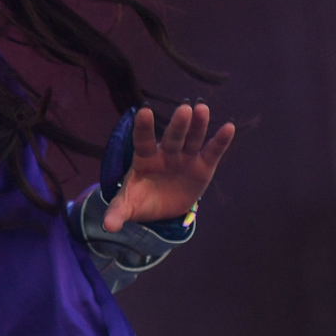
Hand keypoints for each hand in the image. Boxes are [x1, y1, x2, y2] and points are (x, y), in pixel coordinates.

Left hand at [102, 104, 235, 230]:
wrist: (160, 208)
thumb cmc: (140, 200)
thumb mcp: (127, 206)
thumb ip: (117, 213)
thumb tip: (108, 226)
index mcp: (144, 159)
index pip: (142, 141)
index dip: (144, 128)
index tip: (144, 111)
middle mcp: (166, 154)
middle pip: (172, 138)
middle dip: (178, 125)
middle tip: (184, 109)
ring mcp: (185, 158)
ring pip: (192, 139)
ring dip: (198, 125)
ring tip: (202, 109)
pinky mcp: (202, 167)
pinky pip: (211, 152)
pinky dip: (220, 141)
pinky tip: (228, 127)